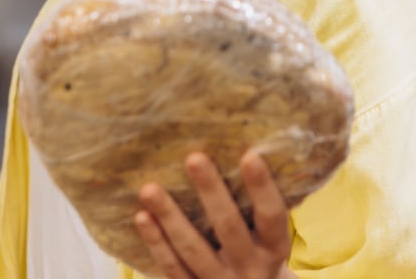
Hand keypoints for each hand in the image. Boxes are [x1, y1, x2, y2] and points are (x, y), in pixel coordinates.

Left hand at [134, 151, 294, 278]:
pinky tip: (142, 217)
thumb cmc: (257, 253)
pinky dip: (156, 243)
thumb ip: (256, 207)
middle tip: (194, 157)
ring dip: (170, 217)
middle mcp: (251, 268)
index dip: (262, 188)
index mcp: (274, 248)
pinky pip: (173, 268)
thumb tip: (244, 149)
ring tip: (150, 188)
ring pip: (193, 249)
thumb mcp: (267, 237)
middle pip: (229, 228)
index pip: (272, 217)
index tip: (250, 155)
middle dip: (211, 192)